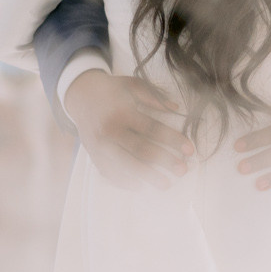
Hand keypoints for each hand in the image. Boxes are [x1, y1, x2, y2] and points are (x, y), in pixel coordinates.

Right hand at [63, 70, 190, 188]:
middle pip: (141, 150)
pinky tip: (140, 186)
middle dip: (164, 161)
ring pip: (126, 165)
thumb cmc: (112, 90)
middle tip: (183, 170)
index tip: (190, 150)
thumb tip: (177, 107)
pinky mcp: (94, 156)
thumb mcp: (133, 85)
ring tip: (166, 184)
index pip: (152, 129)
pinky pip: (110, 173)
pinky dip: (124, 181)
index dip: (173, 140)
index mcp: (122, 112)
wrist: (80, 95)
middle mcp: (110, 130)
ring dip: (148, 176)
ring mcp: (100, 146)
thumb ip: (155, 96)